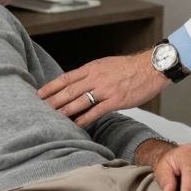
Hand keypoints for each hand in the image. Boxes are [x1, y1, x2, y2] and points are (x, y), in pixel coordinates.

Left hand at [37, 52, 168, 127]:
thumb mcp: (105, 65)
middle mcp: (96, 78)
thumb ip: (91, 74)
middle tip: (40, 109)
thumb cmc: (129, 67)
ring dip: (65, 110)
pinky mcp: (116, 100)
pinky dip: (84, 118)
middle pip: (69, 90)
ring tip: (53, 118)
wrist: (151, 67)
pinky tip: (76, 124)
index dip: (51, 86)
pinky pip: (96, 111)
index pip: (66, 78)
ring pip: (80, 101)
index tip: (39, 93)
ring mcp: (105, 89)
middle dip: (53, 100)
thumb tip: (76, 83)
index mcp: (92, 68)